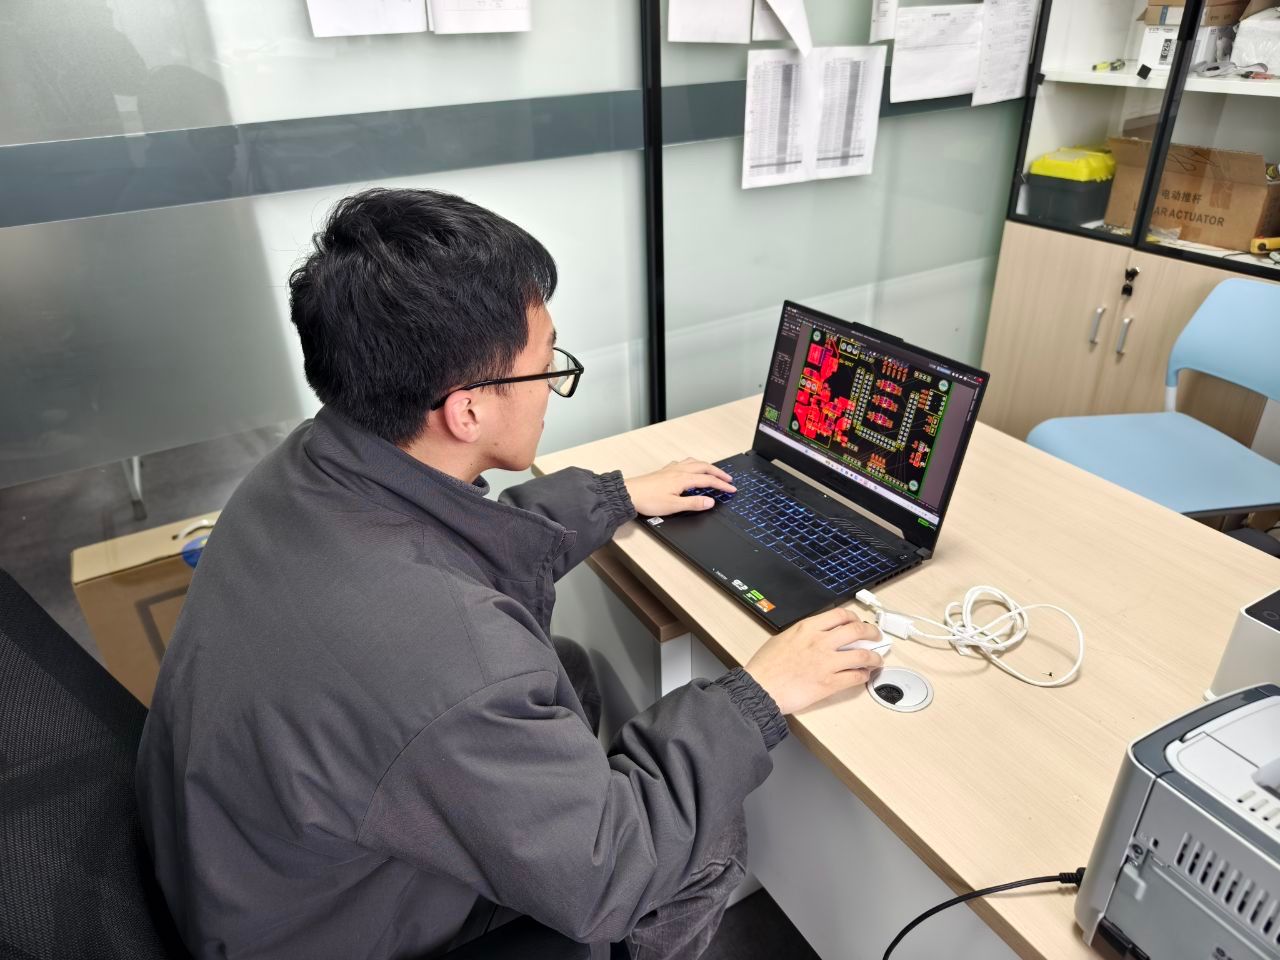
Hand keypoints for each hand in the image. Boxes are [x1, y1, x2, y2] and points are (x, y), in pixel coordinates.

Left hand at [624, 458, 736, 516]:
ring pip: (694, 462)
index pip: (708, 480)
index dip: (722, 485)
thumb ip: (694, 503)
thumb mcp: (674, 506)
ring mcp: (671, 469)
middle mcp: (679, 471)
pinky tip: (690, 468)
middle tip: (728, 479)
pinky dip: (693, 464)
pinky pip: (684, 463)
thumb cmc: (648, 500)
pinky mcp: (664, 471)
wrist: (629, 494)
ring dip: (706, 466)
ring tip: (713, 471)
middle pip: (704, 467)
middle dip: (718, 472)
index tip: (732, 489)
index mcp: (684, 479)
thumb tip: (710, 502)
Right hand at [744, 608, 882, 715]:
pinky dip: (864, 676)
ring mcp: (827, 663)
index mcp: (807, 628)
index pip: (841, 615)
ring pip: (862, 655)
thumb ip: (803, 635)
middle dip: (872, 632)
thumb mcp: (782, 639)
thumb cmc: (765, 667)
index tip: (858, 623)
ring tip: (876, 659)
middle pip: (857, 630)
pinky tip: (863, 676)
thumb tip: (816, 636)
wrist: (760, 688)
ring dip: (874, 657)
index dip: (855, 618)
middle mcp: (820, 642)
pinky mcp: (829, 683)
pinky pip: (855, 677)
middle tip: (875, 636)